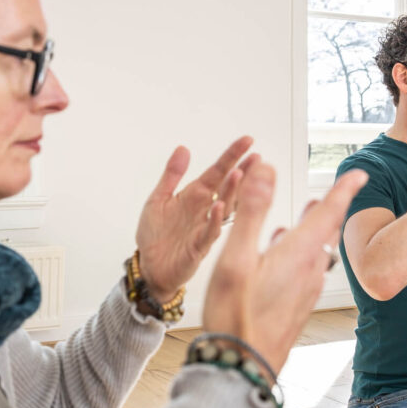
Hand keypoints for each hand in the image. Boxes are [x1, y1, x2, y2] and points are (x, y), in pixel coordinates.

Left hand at [135, 136, 255, 301]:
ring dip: (231, 192)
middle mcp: (205, 210)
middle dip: (242, 172)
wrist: (149, 266)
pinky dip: (215, 220)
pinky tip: (219, 206)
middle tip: (257, 158)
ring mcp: (205, 228)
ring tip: (239, 174)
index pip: (217, 172)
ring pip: (225, 208)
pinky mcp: (199, 247)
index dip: (232, 156)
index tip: (248, 141)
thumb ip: (171, 175)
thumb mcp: (158, 199)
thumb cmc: (155, 235)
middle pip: (228, 188)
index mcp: (195, 196)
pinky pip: (210, 232)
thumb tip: (183, 148)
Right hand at [202, 163, 368, 374]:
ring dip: (316, 233)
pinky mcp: (296, 308)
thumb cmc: (235, 315)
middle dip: (330, 209)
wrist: (241, 367)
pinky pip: (307, 273)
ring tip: (308, 219)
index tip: (359, 173)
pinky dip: (302, 255)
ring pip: (317, 254)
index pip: (330, 212)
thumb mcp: (236, 257)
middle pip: (327, 233)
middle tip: (336, 193)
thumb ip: (251, 211)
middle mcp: (309, 272)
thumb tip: (265, 169)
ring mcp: (305, 293)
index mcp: (298, 254)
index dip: (345, 189)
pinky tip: (283, 261)